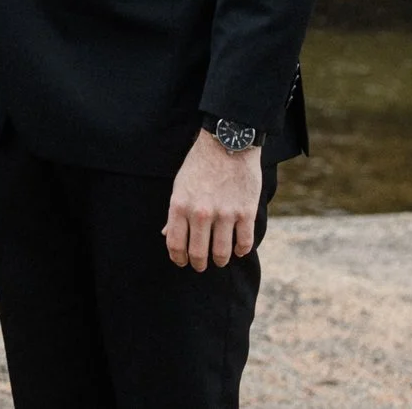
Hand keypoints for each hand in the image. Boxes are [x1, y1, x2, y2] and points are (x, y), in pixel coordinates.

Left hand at [163, 129, 262, 270]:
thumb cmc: (199, 165)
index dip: (177, 257)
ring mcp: (225, 214)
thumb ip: (174, 213)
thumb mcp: (179, 186)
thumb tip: (166, 235)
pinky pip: (244, 242)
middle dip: (198, 264)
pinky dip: (241, 250)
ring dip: (220, 260)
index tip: (181, 261)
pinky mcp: (246, 213)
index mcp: (179, 205)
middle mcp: (201, 213)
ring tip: (219, 259)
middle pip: (198, 253)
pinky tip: (238, 249)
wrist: (227, 145)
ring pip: (222, 253)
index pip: (174, 243)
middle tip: (201, 265)